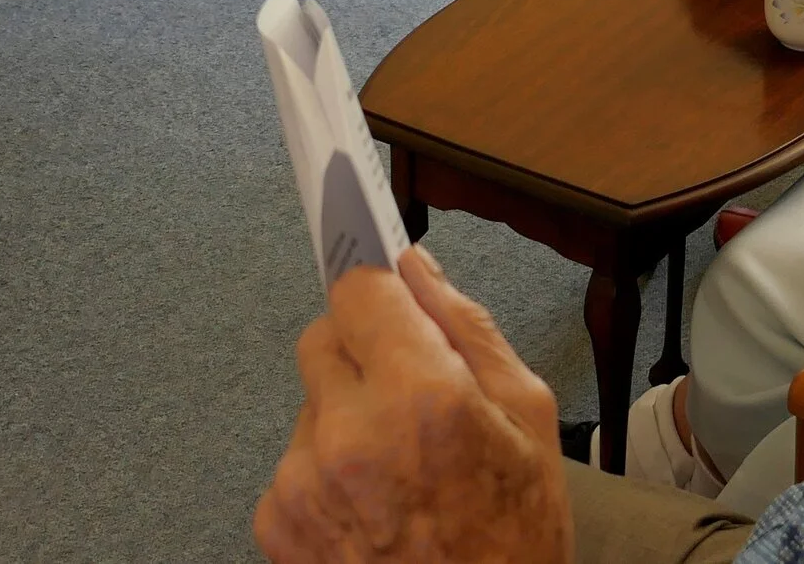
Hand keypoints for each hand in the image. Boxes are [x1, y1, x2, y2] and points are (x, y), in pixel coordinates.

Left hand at [255, 246, 570, 563]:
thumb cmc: (514, 537)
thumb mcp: (527, 414)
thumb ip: (466, 327)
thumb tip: (417, 267)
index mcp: (420, 395)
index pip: (358, 287)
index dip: (379, 288)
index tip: (387, 289)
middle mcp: (349, 433)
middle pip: (323, 335)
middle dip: (364, 350)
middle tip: (411, 393)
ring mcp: (303, 481)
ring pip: (311, 400)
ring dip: (345, 414)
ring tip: (400, 468)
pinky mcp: (276, 521)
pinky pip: (294, 458)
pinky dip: (327, 469)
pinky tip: (375, 503)